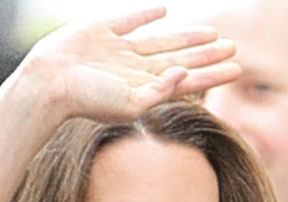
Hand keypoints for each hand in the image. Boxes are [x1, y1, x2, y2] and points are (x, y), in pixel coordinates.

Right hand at [16, 7, 240, 124]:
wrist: (49, 83)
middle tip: (233, 47)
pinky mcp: (101, 31)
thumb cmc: (87, 100)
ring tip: (212, 32)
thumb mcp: (129, 105)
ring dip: (187, 36)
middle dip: (207, 55)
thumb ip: (160, 92)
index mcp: (144, 88)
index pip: (188, 81)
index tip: (238, 69)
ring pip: (162, 41)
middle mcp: (134, 69)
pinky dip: (147, 14)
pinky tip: (163, 11)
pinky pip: (130, 20)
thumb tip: (185, 73)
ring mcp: (118, 50)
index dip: (213, 74)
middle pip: (180, 59)